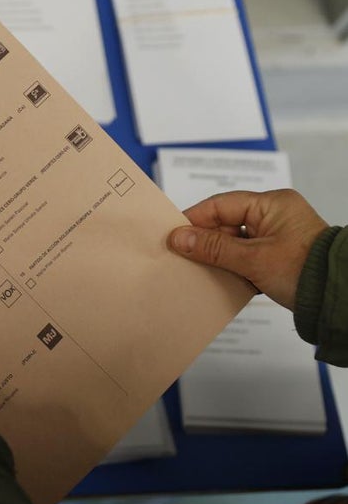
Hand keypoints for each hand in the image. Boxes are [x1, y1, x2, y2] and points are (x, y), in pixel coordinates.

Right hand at [167, 189, 328, 309]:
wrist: (339, 299)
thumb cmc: (304, 271)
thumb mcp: (253, 259)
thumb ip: (213, 247)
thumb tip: (178, 237)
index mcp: (272, 204)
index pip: (221, 205)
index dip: (194, 220)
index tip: (173, 236)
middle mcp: (275, 215)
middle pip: (226, 223)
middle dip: (205, 241)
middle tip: (182, 256)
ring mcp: (278, 235)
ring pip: (235, 241)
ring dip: (218, 255)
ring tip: (199, 269)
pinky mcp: (279, 255)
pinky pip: (246, 255)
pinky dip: (233, 265)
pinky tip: (220, 277)